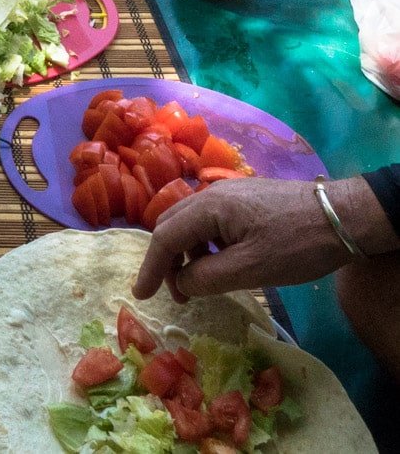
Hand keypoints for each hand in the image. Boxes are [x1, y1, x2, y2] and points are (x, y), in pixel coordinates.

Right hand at [132, 178, 352, 302]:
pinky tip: (222, 263)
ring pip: (191, 223)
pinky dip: (205, 244)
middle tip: (175, 293)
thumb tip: (181, 282)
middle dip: (166, 260)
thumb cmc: (297, 244)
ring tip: (201, 283)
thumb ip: (206, 277)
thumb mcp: (250, 269)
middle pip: (171, 225)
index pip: (164, 238)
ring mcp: (230, 193)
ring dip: (187, 253)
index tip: (141, 295)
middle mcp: (212, 193)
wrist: (345, 217)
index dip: (150, 269)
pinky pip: (211, 221)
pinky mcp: (246, 199)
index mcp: (208, 207)